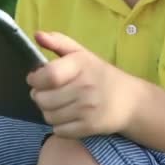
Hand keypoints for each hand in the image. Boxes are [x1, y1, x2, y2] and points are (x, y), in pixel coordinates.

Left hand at [26, 32, 140, 138]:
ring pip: (48, 116)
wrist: (130, 100)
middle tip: (48, 93)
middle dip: (39, 96)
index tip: (35, 79)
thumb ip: (58, 42)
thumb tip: (37, 34)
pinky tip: (67, 116)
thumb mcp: (81, 54)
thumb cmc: (99, 74)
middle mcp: (85, 87)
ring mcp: (87, 109)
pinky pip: (59, 130)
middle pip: (43, 99)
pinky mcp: (89, 127)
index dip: (35, 79)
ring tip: (58, 104)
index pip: (48, 76)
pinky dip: (58, 125)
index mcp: (80, 65)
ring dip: (48, 111)